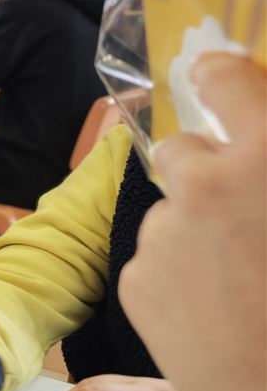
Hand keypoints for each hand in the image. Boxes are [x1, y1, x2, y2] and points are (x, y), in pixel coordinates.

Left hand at [119, 53, 266, 390]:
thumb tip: (257, 155)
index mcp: (266, 161)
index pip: (224, 78)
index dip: (221, 78)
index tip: (219, 79)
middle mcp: (205, 186)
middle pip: (181, 151)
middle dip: (204, 173)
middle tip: (240, 214)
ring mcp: (164, 235)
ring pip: (170, 214)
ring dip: (195, 233)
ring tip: (241, 283)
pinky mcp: (137, 281)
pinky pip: (156, 260)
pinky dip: (178, 278)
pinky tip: (217, 312)